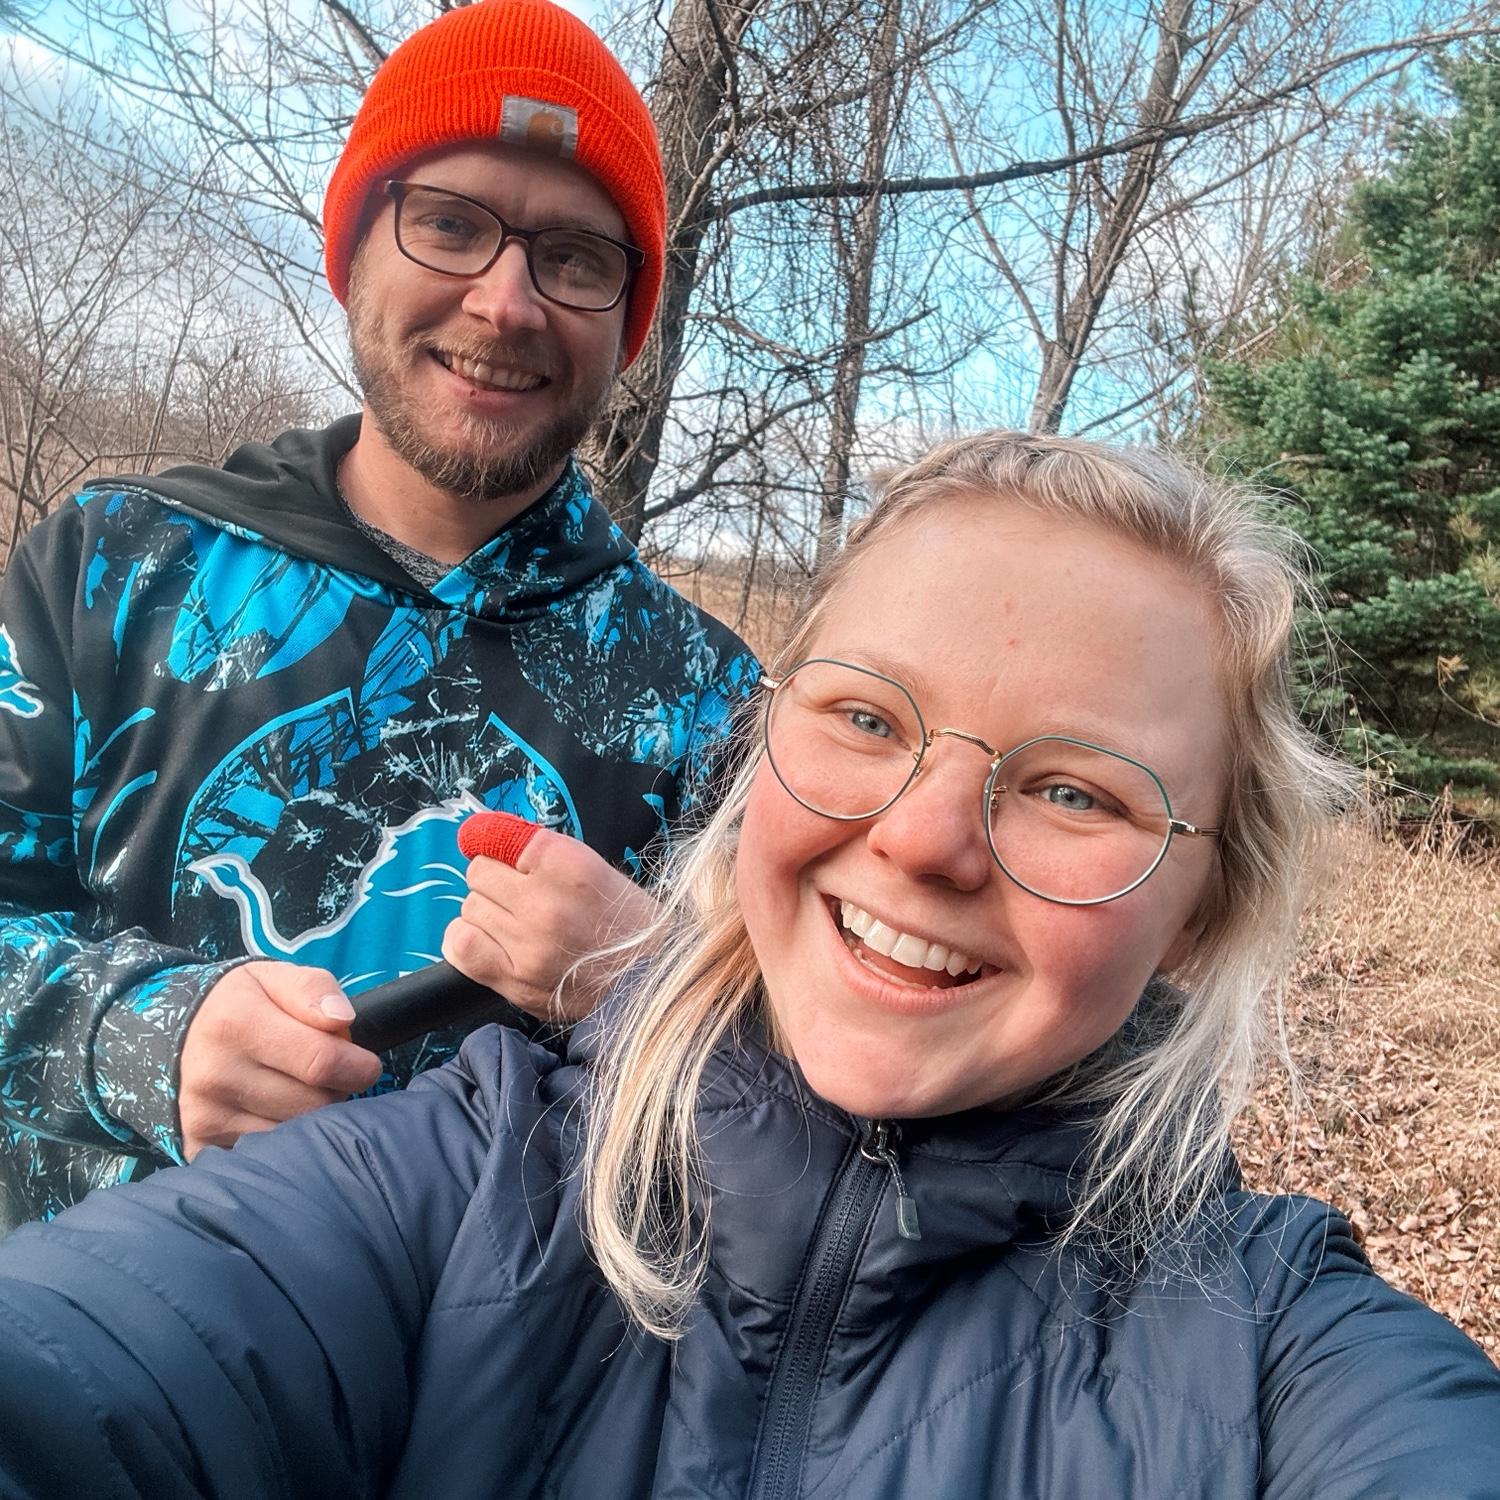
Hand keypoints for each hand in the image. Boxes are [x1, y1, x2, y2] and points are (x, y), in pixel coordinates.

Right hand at [179, 962, 382, 1159]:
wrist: (180, 1036)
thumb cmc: (243, 1004)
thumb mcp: (275, 977)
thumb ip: (314, 988)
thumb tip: (342, 1019)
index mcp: (236, 1023)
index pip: (321, 1061)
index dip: (357, 1066)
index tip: (365, 1064)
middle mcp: (215, 1074)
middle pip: (313, 1103)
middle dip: (337, 1090)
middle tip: (329, 1075)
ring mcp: (205, 1115)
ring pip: (296, 1133)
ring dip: (313, 1116)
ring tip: (301, 1089)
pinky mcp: (201, 1145)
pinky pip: (269, 1154)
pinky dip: (286, 1139)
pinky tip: (278, 1113)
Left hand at [441, 828, 658, 1020]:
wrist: (653, 982)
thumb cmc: (629, 923)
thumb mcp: (598, 869)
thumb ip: (541, 851)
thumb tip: (483, 831)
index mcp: (571, 866)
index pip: (499, 836)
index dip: (500, 845)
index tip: (507, 857)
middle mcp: (545, 903)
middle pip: (479, 873)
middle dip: (496, 881)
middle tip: (522, 896)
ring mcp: (527, 945)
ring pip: (470, 907)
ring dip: (487, 912)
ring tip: (516, 924)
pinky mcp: (515, 980)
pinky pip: (462, 946)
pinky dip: (468, 939)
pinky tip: (490, 941)